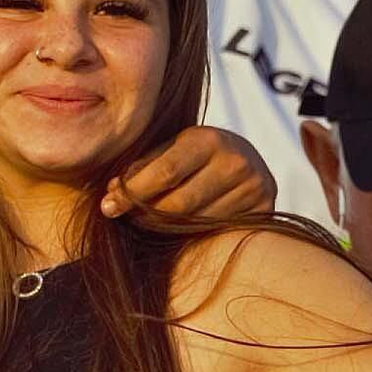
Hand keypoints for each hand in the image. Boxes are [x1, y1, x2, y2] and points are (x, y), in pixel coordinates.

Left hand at [103, 127, 276, 222]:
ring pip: (195, 223)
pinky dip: (192, 233)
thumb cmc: (197, 153)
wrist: (247, 158)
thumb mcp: (173, 147)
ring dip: (165, 227)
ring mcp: (253, 187)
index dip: (132, 192)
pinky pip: (216, 232)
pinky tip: (181, 226)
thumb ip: (145, 166)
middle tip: (127, 216)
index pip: (165, 172)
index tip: (108, 206)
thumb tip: (111, 193)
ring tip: (151, 220)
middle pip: (178, 204)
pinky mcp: (264, 210)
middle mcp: (235, 162)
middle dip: (145, 214)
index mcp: (208, 139)